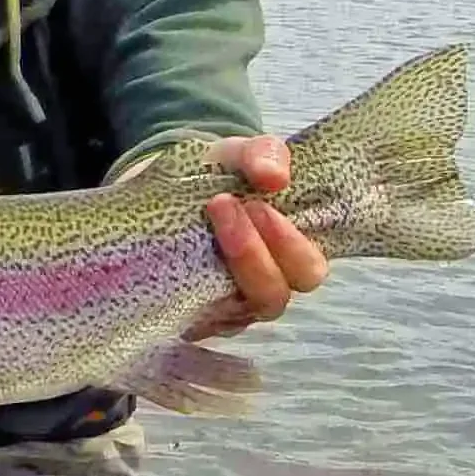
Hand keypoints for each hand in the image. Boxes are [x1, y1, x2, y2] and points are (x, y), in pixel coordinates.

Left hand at [185, 135, 329, 340]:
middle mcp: (262, 288)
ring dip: (218, 265)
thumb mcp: (243, 155)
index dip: (291, 245)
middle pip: (273, 297)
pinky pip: (194, 320)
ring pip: (235, 313)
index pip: (308, 271)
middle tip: (224, 205)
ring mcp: (225, 307)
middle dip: (252, 254)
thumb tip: (274, 176)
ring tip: (202, 218)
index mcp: (289, 255)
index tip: (260, 204)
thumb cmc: (221, 177)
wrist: (166, 188)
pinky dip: (185, 290)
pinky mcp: (190, 315)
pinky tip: (171, 256)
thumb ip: (265, 155)